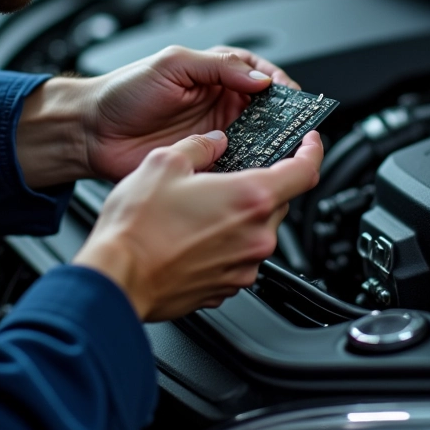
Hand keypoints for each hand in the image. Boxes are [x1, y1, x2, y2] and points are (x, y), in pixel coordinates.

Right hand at [73, 130, 322, 320]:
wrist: (116, 278)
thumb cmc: (137, 228)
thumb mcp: (165, 163)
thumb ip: (199, 146)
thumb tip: (213, 142)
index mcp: (250, 198)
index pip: (305, 171)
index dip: (313, 151)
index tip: (311, 142)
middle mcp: (256, 236)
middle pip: (279, 201)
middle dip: (262, 183)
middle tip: (231, 174)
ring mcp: (244, 266)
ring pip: (258, 229)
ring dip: (240, 214)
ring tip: (201, 207)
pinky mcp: (228, 287)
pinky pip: (239, 256)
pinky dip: (227, 241)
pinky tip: (194, 235)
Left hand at [82, 45, 300, 181]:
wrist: (91, 132)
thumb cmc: (123, 93)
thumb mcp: (171, 65)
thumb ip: (218, 67)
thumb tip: (259, 78)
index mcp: (214, 74)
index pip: (260, 75)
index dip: (279, 85)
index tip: (292, 97)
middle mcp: (219, 102)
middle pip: (265, 109)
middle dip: (283, 117)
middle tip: (296, 127)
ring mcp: (214, 132)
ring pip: (256, 137)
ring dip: (269, 142)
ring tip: (281, 149)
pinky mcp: (204, 159)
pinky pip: (236, 162)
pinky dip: (248, 166)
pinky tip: (255, 167)